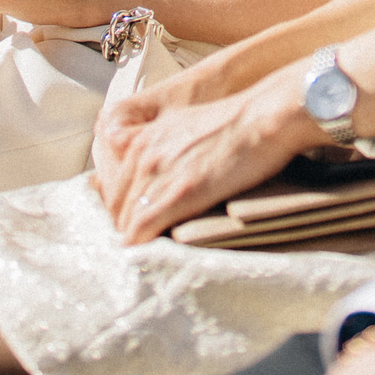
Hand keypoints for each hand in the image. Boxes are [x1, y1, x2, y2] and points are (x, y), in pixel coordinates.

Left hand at [91, 61, 315, 244]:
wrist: (262, 116)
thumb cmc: (233, 123)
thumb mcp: (183, 126)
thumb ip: (160, 147)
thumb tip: (156, 173)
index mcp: (141, 139)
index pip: (113, 185)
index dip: (121, 209)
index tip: (131, 225)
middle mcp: (141, 154)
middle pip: (114, 204)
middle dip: (123, 227)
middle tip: (138, 246)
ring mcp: (158, 173)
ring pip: (125, 219)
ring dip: (132, 240)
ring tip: (142, 258)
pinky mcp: (179, 192)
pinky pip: (143, 228)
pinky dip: (141, 246)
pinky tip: (147, 258)